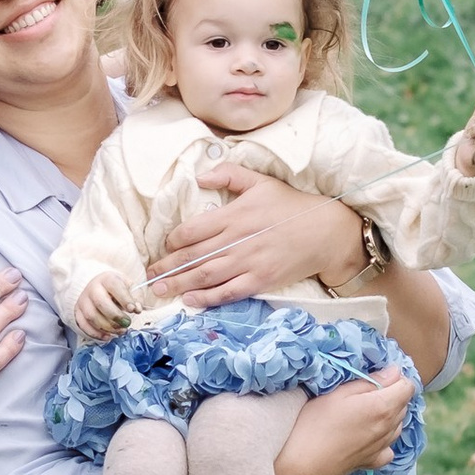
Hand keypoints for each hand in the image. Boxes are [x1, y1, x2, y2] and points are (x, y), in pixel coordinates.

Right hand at [69, 270, 140, 342]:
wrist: (98, 287)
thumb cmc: (117, 289)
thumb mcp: (130, 287)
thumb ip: (137, 297)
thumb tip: (138, 309)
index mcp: (107, 279)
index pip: (114, 286)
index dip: (125, 299)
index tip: (133, 309)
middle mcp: (93, 288)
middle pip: (101, 303)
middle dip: (116, 316)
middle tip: (127, 323)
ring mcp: (83, 300)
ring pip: (92, 316)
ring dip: (107, 327)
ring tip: (120, 331)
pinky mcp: (78, 311)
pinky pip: (83, 325)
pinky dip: (96, 334)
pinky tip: (108, 336)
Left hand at [150, 169, 360, 307]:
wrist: (325, 232)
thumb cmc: (291, 206)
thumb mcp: (261, 181)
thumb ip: (229, 174)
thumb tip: (200, 176)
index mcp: (235, 214)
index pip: (193, 230)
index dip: (174, 240)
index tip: (164, 246)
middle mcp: (238, 240)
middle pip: (194, 256)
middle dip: (168, 266)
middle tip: (149, 275)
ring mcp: (249, 262)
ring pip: (206, 276)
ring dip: (179, 284)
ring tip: (159, 290)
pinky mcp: (260, 281)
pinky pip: (228, 292)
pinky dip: (207, 298)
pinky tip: (190, 300)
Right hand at [278, 372, 409, 474]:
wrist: (302, 463)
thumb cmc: (315, 422)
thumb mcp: (339, 393)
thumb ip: (370, 382)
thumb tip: (394, 372)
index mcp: (382, 407)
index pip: (408, 387)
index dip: (397, 377)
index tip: (380, 376)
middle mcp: (388, 428)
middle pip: (403, 405)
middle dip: (392, 394)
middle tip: (367, 391)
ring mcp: (382, 447)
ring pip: (397, 425)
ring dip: (389, 415)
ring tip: (365, 412)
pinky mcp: (373, 462)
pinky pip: (389, 447)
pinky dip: (384, 439)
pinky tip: (369, 436)